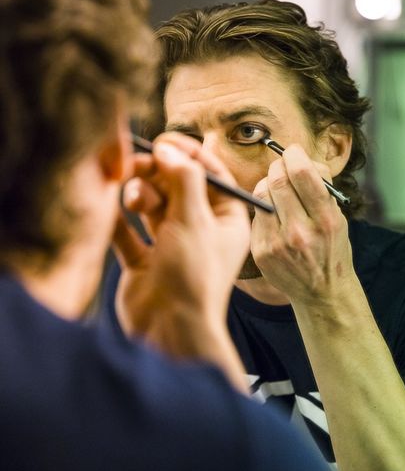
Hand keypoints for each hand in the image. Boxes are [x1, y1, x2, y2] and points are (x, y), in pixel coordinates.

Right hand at [112, 133, 249, 382]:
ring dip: (139, 196)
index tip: (164, 139)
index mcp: (225, 219)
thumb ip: (183, 178)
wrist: (170, 330)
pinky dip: (120, 220)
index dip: (187, 154)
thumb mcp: (194, 219)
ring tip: (133, 200)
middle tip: (136, 166)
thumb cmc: (193, 276)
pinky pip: (129, 231)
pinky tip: (112, 211)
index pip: (210, 175)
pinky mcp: (144, 261)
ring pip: (152, 205)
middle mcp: (199, 230)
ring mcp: (170, 246)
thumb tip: (169, 147)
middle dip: (157, 174)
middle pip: (176, 186)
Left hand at [251, 144, 355, 305]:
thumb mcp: (339, 219)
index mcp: (325, 220)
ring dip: (267, 183)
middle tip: (282, 166)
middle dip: (278, 166)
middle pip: (277, 180)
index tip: (293, 153)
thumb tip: (301, 159)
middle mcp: (300, 232)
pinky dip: (262, 206)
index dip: (294, 155)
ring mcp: (277, 243)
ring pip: (261, 194)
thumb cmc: (332, 249)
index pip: (303, 173)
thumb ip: (322, 189)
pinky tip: (272, 211)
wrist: (321, 292)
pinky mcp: (261, 251)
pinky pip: (255, 215)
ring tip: (277, 189)